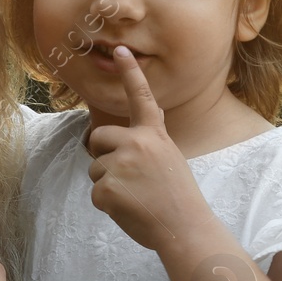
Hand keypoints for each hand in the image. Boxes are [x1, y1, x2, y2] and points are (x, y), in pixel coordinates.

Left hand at [86, 46, 212, 251]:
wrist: (185, 229)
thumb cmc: (177, 198)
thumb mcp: (169, 159)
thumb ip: (148, 143)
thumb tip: (135, 126)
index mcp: (154, 135)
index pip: (142, 98)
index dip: (131, 73)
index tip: (120, 50)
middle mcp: (136, 143)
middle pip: (98, 138)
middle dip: (103, 154)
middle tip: (126, 176)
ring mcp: (120, 165)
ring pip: (96, 169)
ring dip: (109, 184)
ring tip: (137, 198)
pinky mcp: (106, 188)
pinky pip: (96, 193)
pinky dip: (108, 205)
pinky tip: (130, 209)